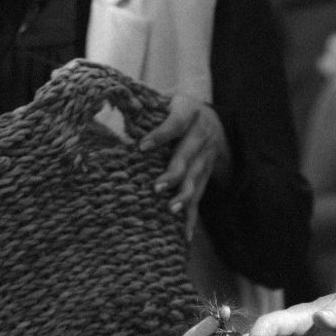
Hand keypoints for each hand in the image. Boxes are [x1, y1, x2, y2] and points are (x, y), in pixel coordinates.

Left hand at [143, 95, 230, 227]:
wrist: (215, 121)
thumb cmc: (177, 110)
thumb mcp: (167, 100)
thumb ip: (146, 104)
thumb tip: (120, 101)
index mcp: (189, 112)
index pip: (175, 124)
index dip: (160, 135)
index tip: (141, 146)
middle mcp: (201, 137)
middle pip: (186, 157)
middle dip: (173, 174)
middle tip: (156, 187)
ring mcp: (205, 160)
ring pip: (195, 180)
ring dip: (183, 196)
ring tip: (171, 210)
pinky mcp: (205, 178)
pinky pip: (200, 199)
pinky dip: (192, 217)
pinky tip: (186, 235)